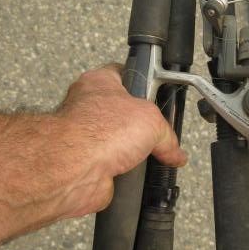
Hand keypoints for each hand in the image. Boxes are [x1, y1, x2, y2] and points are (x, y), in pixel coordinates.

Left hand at [55, 64, 187, 217]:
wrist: (73, 169)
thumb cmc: (97, 132)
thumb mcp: (152, 120)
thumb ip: (167, 135)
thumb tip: (175, 152)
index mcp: (99, 83)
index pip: (123, 74)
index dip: (142, 82)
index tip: (156, 92)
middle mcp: (88, 108)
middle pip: (123, 113)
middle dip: (140, 127)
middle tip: (155, 134)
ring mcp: (86, 138)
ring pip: (119, 144)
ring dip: (133, 154)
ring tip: (143, 156)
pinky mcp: (86, 164)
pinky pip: (114, 169)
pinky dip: (125, 175)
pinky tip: (131, 173)